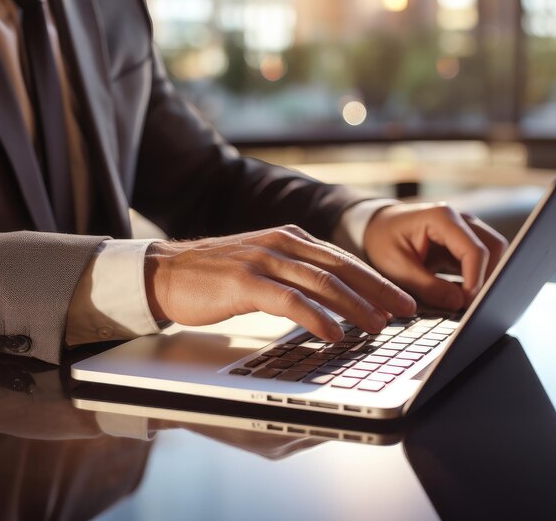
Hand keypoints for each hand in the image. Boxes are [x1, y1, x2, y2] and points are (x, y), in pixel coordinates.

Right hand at [144, 225, 415, 341]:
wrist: (166, 272)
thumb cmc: (215, 274)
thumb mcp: (262, 264)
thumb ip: (294, 272)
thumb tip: (330, 296)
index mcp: (288, 237)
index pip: (342, 259)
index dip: (375, 280)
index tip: (400, 299)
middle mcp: (280, 243)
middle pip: (340, 268)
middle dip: (378, 291)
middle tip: (406, 312)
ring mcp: (262, 260)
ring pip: (321, 282)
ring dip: (355, 306)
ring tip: (379, 327)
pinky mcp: (244, 282)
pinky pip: (290, 300)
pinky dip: (317, 318)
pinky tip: (335, 334)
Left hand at [363, 203, 507, 309]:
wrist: (375, 228)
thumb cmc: (382, 242)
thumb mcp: (396, 268)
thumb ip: (428, 287)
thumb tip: (460, 303)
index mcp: (441, 218)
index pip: (474, 250)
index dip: (477, 279)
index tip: (470, 303)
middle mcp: (458, 220)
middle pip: (494, 248)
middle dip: (488, 278)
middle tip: (473, 305)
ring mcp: (463, 230)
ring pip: (492, 254)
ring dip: (484, 278)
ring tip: (467, 302)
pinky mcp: (462, 243)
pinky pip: (480, 261)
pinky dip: (476, 279)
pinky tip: (462, 295)